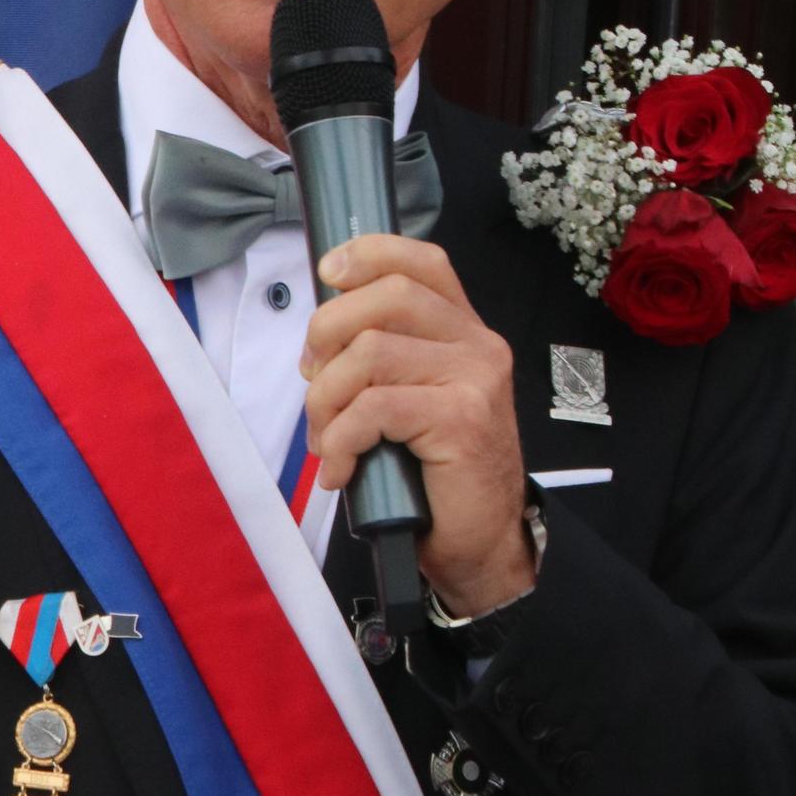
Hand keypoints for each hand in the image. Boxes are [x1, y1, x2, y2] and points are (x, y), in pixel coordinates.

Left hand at [300, 234, 533, 617]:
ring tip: (326, 440)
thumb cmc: (435, 475)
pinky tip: (340, 470)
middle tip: (313, 382)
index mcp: (463, 331)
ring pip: (369, 354)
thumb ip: (381, 358)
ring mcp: (475, 379)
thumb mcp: (408, 401)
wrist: (482, 542)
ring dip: (326, 401)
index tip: (328, 272)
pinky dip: (340, 440)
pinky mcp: (462, 419)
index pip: (421, 261)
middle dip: (326, 333)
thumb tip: (319, 339)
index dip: (368, 253)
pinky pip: (374, 408)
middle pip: (386, 296)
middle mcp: (477, 345)